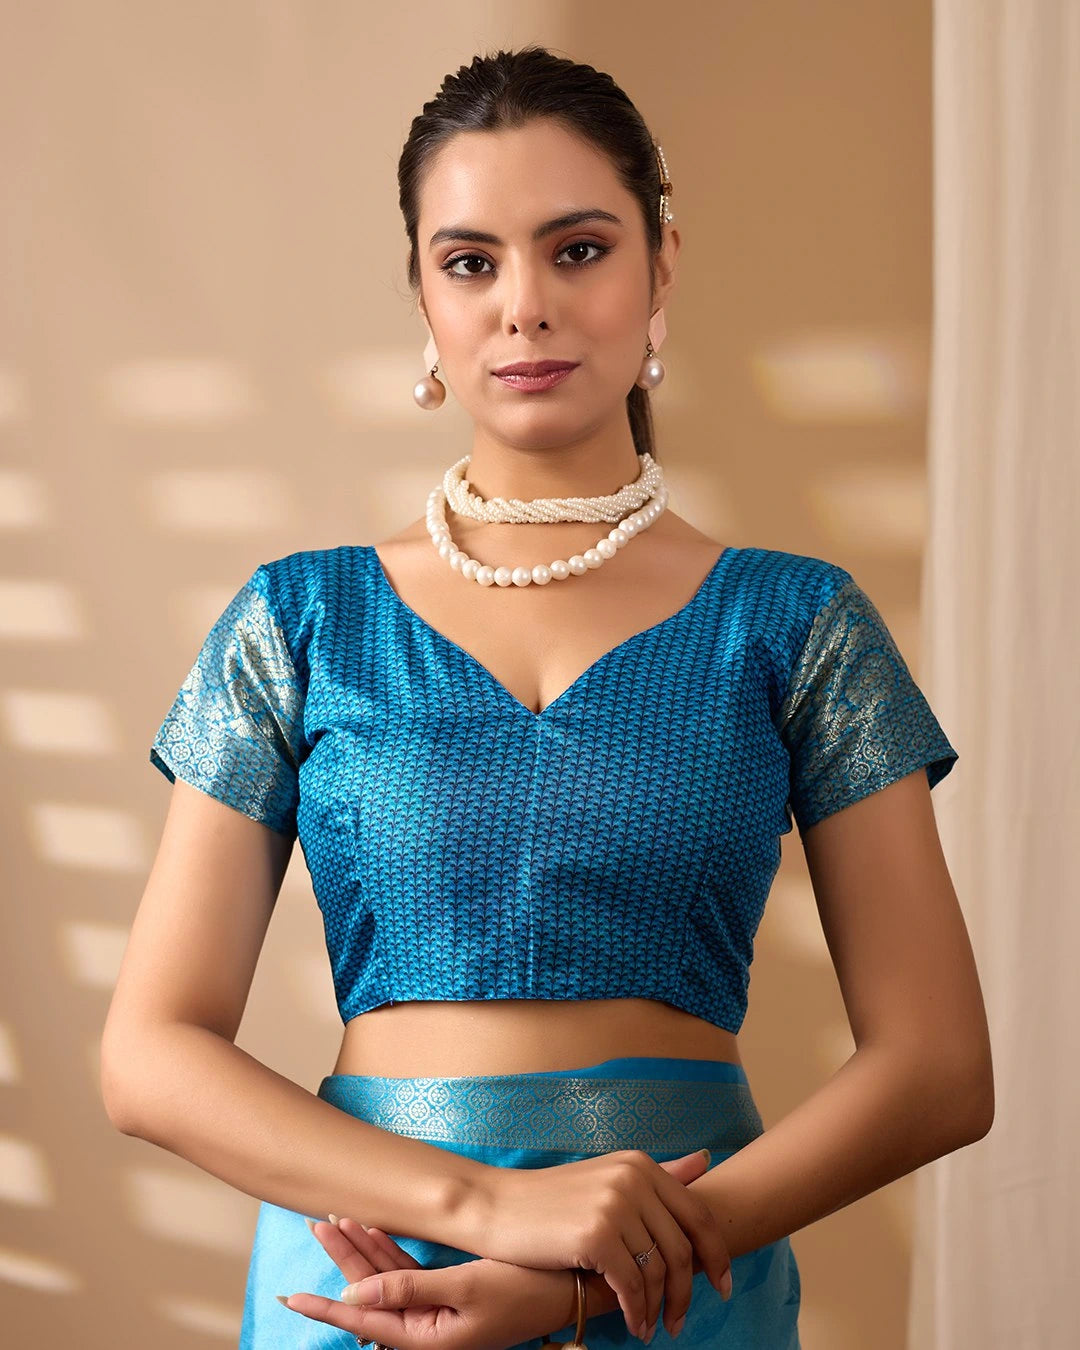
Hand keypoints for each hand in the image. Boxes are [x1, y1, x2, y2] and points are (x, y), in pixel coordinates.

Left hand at [279, 1215, 578, 1349]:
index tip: (292, 1297)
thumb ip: (409, 1290)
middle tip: (317, 1223)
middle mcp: (427, 1329)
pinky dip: (389, 1249)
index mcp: (427, 1338)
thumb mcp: (467, 1288)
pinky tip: (371, 1229)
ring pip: (387, 1278)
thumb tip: (354, 1297)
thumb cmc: (525, 1289)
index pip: (363, 1322)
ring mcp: (437, 1310)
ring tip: (334, 1219)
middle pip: (371, 1294)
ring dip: (363, 1248)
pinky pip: (409, 1270)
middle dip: (343, 1258)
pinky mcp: (450, 1291)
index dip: (326, 1308)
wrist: (571, 1287)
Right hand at [463, 1147, 730, 1341]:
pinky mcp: (595, 1236)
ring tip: (650, 1328)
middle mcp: (633, 1178)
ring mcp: (615, 1205)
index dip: (717, 1255)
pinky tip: (633, 1325)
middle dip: (687, 1292)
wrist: (495, 1205)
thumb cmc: (551, 1198)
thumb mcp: (608, 1177)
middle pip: (683, 1248)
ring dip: (659, 1308)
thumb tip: (705, 1159)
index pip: (698, 1214)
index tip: (722, 1286)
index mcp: (640, 1164)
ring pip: (658, 1272)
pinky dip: (636, 1312)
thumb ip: (658, 1176)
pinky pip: (632, 1286)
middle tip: (679, 1322)